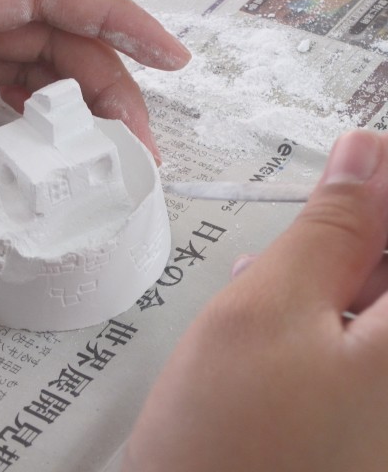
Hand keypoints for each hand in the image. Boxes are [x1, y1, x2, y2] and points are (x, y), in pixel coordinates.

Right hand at [123, 130, 387, 470]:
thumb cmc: (228, 442)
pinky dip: (323, 307)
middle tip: (303, 220)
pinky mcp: (362, 414)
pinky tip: (278, 304)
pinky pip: (360, 336)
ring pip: (376, 298)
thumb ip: (328, 229)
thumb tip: (363, 157)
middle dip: (359, 227)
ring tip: (275, 270)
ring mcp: (384, 396)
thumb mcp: (267, 309)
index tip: (353, 161)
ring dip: (333, 268)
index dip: (386, 181)